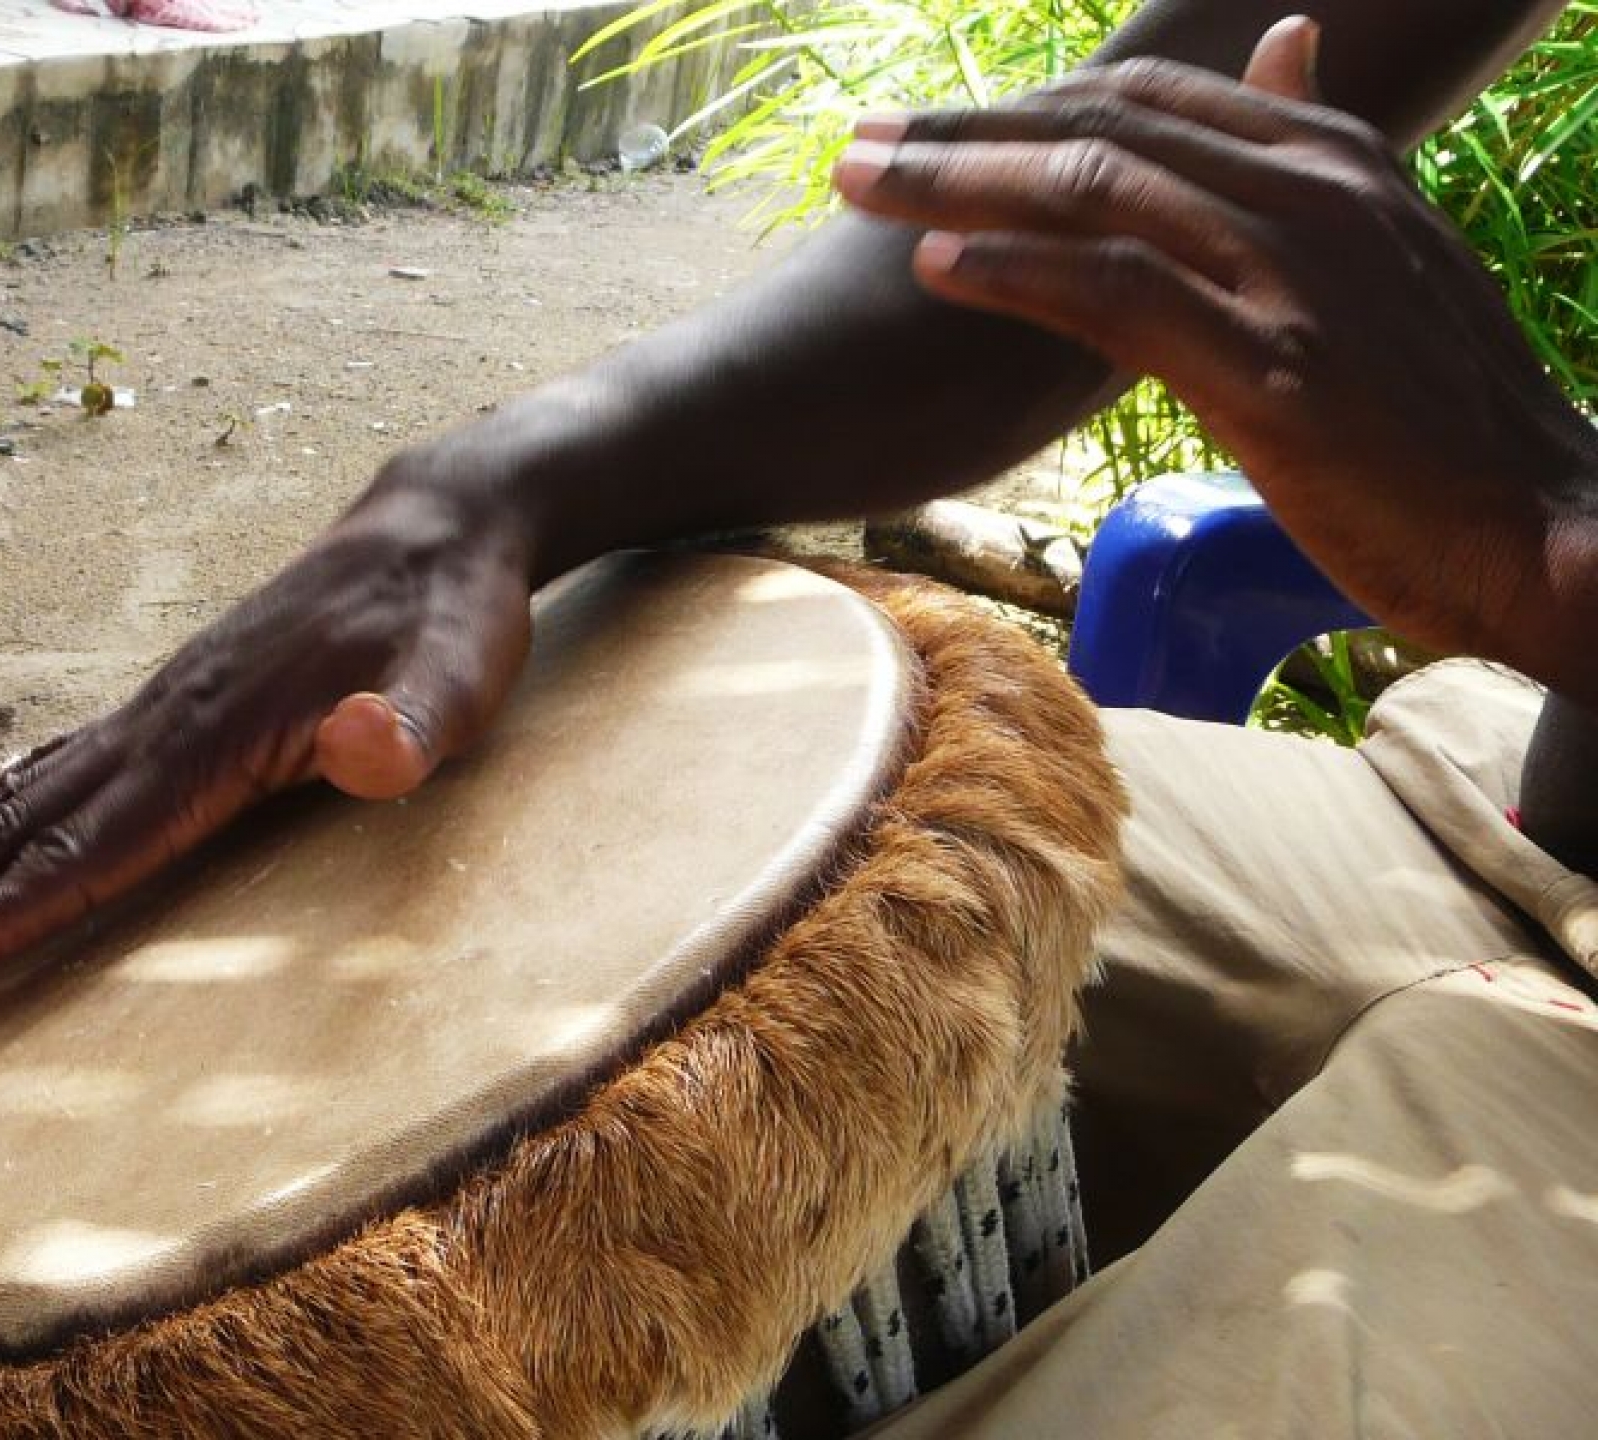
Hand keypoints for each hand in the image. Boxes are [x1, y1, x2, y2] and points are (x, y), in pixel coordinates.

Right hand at [0, 469, 533, 991]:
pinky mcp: (174, 703)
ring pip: (16, 797)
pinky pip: (51, 765)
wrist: (438, 528)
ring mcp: (161, 706)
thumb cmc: (455, 619)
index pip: (92, 846)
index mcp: (223, 733)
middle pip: (21, 827)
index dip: (0, 916)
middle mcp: (167, 718)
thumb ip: (416, 721)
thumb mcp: (464, 674)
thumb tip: (366, 748)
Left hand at [833, 16, 1597, 698]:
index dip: (1028, 105)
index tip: (930, 125)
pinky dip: (1018, 272)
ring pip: (1096, 192)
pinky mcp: (1272, 370)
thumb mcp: (1389, 249)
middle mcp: (1312, 194)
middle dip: (965, 133)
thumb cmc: (1450, 411)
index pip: (1151, 96)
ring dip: (960, 184)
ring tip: (861, 188)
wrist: (1547, 523)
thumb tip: (1284, 48)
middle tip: (856, 144)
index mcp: (1333, 162)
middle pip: (1104, 128)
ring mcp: (1294, 276)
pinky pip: (1119, 294)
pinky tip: (936, 268)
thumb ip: (1315, 154)